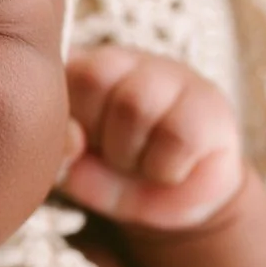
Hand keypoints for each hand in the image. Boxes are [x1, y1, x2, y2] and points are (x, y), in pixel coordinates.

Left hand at [60, 45, 245, 231]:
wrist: (177, 205)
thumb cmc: (114, 176)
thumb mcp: (75, 171)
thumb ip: (60, 153)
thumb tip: (71, 141)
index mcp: (80, 68)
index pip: (57, 73)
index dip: (65, 122)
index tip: (80, 147)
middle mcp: (125, 61)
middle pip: (93, 80)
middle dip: (96, 136)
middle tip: (113, 157)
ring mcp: (171, 75)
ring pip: (135, 104)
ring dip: (130, 155)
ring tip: (139, 164)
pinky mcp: (209, 104)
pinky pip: (179, 135)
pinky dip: (165, 169)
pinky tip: (169, 169)